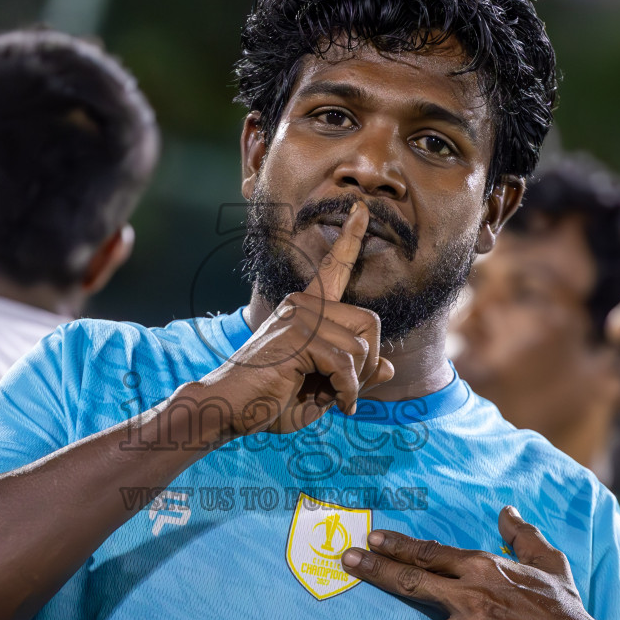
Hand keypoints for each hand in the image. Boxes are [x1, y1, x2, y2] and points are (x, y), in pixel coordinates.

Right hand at [194, 202, 395, 436]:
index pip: (334, 267)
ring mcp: (299, 315)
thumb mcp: (323, 390)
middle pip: (371, 321)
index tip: (361, 210)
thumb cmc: (271, 400)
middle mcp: (303, 303)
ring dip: (355, 382)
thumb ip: (355, 376)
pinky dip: (347, 391)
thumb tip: (390, 366)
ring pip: (361, 348)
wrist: (229, 409)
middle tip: (349, 389)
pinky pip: (346, 364)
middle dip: (369, 363)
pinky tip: (337, 404)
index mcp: (306, 309)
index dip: (351, 238)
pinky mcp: (297, 334)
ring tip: (334, 398)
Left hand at [341, 507, 619, 619]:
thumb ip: (524, 537)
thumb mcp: (551, 567)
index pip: (430, 553)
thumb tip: (506, 510)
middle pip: (409, 581)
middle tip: (347, 560)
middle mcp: (471, 597)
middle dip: (374, 569)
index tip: (370, 539)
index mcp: (485, 569)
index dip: (397, 545)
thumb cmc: (567, 616)